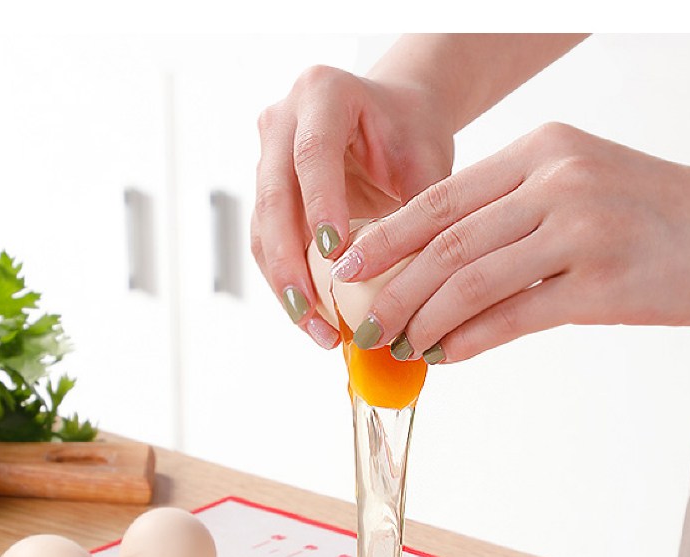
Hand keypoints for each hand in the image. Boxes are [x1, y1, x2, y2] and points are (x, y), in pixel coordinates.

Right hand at [251, 64, 453, 348]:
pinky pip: (267, 245)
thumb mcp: (427, 163)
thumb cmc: (414, 135)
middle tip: (312, 314)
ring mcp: (266, 158)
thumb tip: (414, 287)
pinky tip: (313, 321)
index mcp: (323, 93)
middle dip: (290, 264)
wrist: (393, 118)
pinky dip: (288, 285)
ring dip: (285, 285)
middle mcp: (283, 121)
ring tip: (317, 331)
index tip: (335, 257)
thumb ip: (417, 212)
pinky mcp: (264, 193)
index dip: (320, 207)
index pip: (313, 154)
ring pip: (262, 228)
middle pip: (273, 197)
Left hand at [333, 121, 689, 363]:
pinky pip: (516, 315)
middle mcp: (555, 180)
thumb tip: (445, 270)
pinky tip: (445, 356)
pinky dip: (471, 340)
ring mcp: (580, 228)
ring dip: (424, 319)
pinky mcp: (602, 281)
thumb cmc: (658, 214)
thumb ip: (516, 214)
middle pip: (446, 241)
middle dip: (393, 287)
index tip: (348, 268)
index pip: (443, 199)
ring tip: (399, 346)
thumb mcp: (580, 188)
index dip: (387, 237)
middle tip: (364, 323)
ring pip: (471, 279)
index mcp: (542, 150)